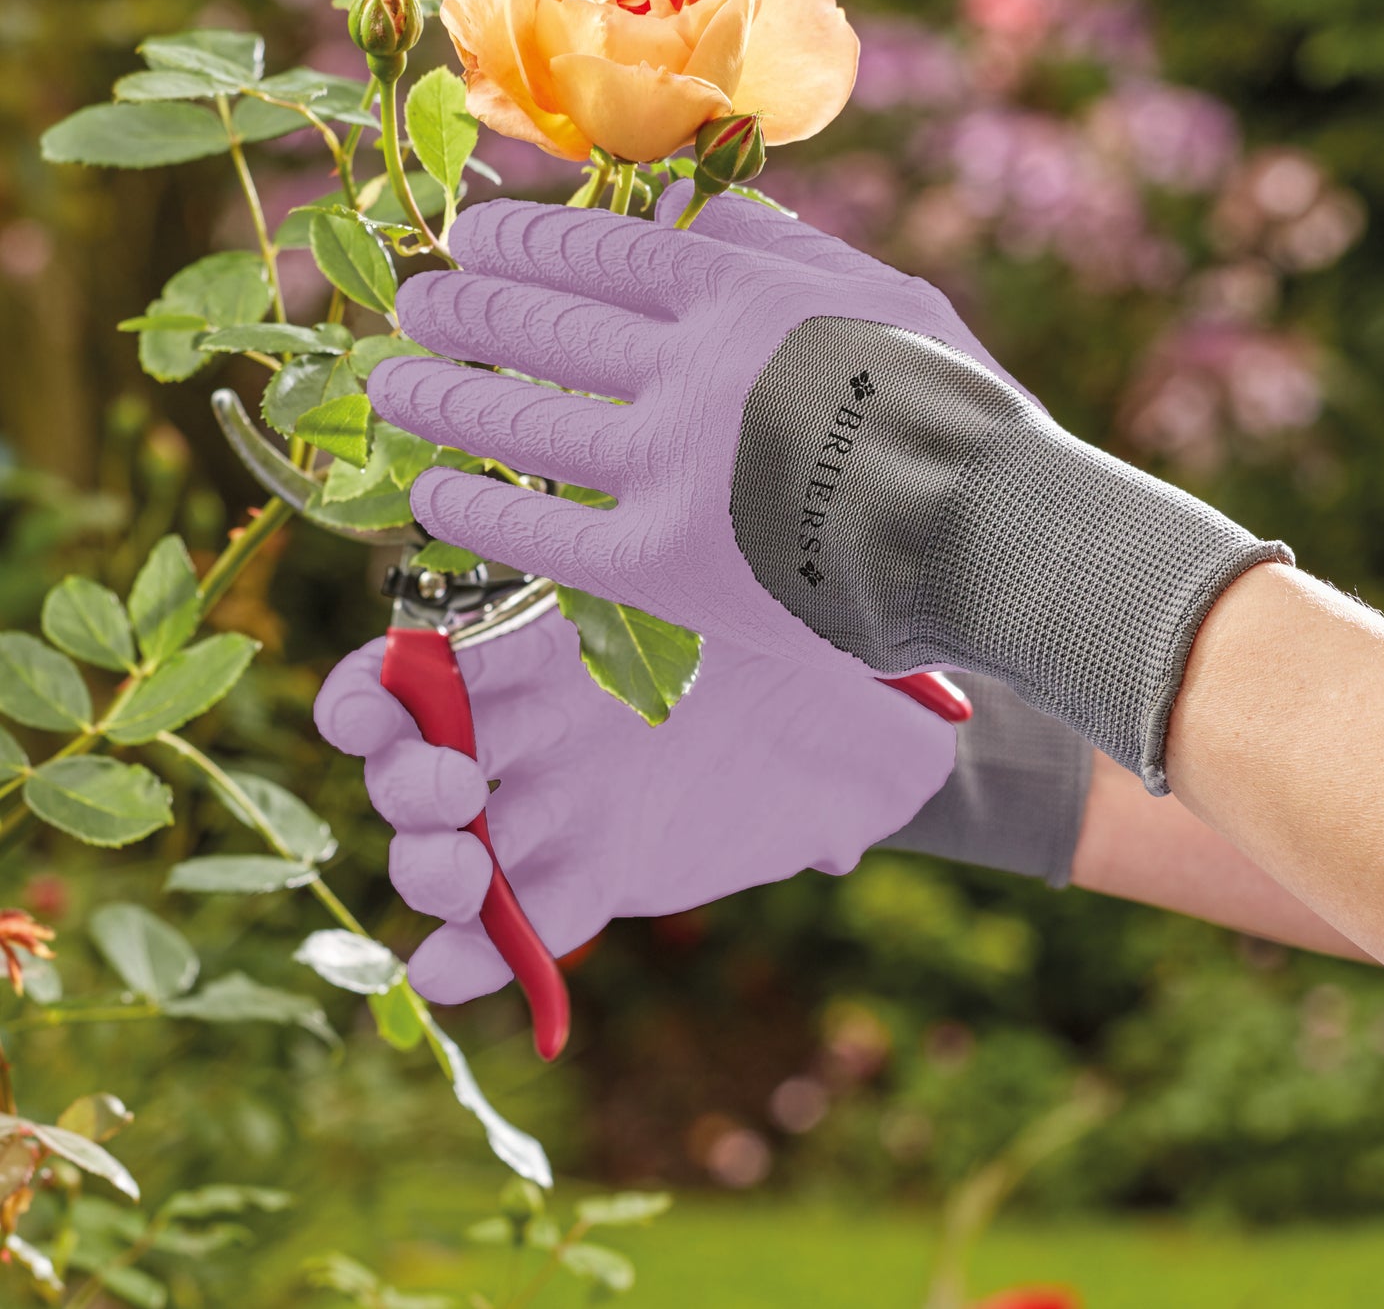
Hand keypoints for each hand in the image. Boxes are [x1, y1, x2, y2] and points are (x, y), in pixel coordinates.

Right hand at [314, 602, 953, 1003]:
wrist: (854, 730)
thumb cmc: (812, 640)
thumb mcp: (770, 601)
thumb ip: (734, 597)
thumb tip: (706, 569)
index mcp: (554, 642)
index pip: (426, 662)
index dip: (375, 690)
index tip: (376, 709)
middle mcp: (539, 724)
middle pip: (419, 758)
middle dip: (405, 780)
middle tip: (456, 792)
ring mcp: (562, 808)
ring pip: (451, 846)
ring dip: (429, 868)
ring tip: (467, 877)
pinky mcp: (595, 879)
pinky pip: (515, 926)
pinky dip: (467, 959)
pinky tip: (452, 969)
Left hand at [368, 183, 1030, 678]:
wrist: (995, 533)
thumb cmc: (954, 406)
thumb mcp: (879, 291)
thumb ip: (773, 247)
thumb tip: (679, 197)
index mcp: (738, 288)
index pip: (596, 248)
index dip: (520, 238)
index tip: (472, 236)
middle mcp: (685, 363)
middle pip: (541, 322)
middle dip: (464, 306)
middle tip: (412, 301)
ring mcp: (668, 463)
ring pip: (521, 419)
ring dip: (442, 394)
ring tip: (390, 382)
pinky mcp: (662, 564)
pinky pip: (541, 532)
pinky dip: (477, 509)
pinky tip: (430, 492)